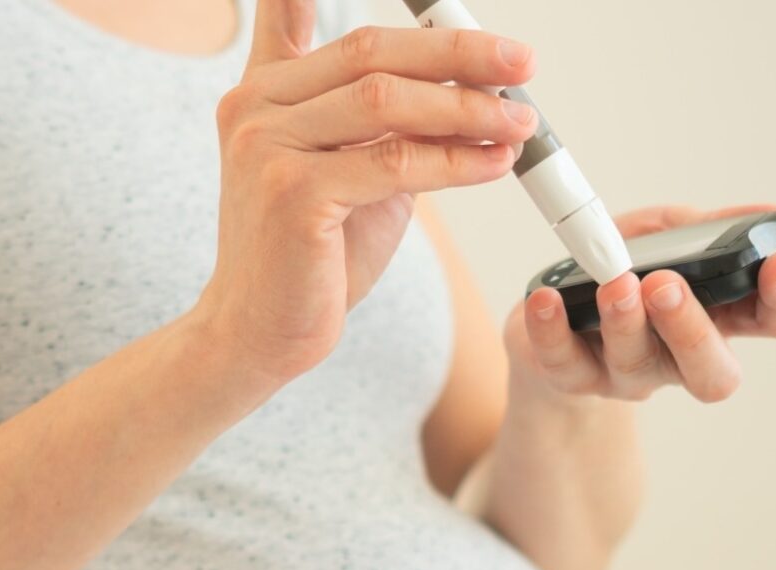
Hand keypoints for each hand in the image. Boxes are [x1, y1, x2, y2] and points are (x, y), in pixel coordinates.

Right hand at [194, 0, 541, 384]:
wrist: (261, 333)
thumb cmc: (311, 258)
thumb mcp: (352, 170)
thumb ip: (390, 125)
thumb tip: (473, 89)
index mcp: (264, 92)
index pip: (340, 33)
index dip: (404, 23)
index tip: (472, 25)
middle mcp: (255, 108)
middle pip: (371, 53)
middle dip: (457, 53)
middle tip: (520, 63)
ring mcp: (268, 147)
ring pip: (386, 101)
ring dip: (466, 107)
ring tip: (517, 121)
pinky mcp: (293, 192)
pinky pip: (393, 162)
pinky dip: (455, 160)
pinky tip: (493, 162)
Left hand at [503, 203, 775, 403]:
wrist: (550, 318)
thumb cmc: (624, 269)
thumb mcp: (666, 235)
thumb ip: (707, 227)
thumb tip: (765, 213)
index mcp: (719, 317)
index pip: (772, 321)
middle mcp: (679, 356)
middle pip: (710, 371)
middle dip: (692, 329)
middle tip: (668, 285)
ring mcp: (627, 374)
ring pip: (637, 365)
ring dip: (626, 322)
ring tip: (616, 283)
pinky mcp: (572, 377)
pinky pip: (564, 363)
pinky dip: (552, 329)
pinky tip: (548, 298)